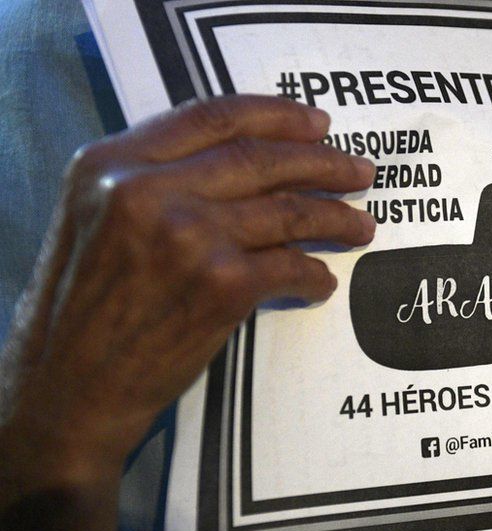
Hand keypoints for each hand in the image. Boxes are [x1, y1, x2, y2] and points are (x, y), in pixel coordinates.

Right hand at [0, 95, 373, 530]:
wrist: (67, 391)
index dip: (276, 116)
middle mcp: (147, 190)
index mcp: (111, 164)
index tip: (318, 123)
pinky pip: (291, 266)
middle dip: (323, 162)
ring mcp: (187, 236)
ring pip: (286, 210)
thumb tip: (240, 162)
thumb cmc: (80, 310)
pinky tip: (323, 281)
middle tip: (360, 171)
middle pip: (259, 158)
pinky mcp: (220, 285)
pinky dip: (315, 275)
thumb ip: (151, 179)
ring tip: (362, 224)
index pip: (211, 117)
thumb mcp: (92, 218)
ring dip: (335, 217)